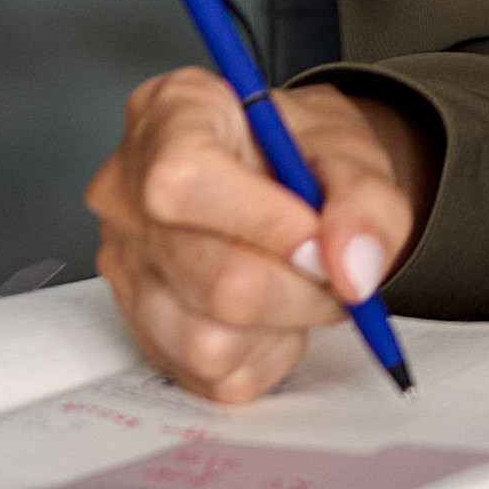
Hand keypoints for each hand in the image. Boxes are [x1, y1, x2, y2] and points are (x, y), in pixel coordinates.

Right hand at [87, 69, 434, 405]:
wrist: (288, 180)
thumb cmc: (302, 153)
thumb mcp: (350, 150)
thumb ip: (364, 201)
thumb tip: (353, 269)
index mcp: (171, 113)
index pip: (182, 179)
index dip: (263, 221)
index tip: (320, 237)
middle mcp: (126, 190)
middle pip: (211, 277)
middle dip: (301, 289)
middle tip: (339, 272)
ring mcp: (124, 265)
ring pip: (207, 339)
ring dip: (283, 328)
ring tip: (300, 286)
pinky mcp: (138, 325)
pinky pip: (208, 375)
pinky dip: (262, 356)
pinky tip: (272, 313)